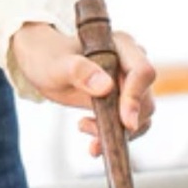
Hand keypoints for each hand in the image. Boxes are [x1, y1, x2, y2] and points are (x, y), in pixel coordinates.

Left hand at [10, 22, 155, 156]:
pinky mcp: (121, 101)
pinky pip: (128, 124)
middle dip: (124, 121)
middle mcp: (130, 63)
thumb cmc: (48, 57)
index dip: (136, 97)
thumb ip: (79, 71)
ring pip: (140, 115)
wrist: (42, 64)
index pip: (142, 71)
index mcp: (121, 45)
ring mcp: (127, 83)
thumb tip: (107, 86)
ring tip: (84, 128)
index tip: (126, 122)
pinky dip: (114, 136)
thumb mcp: (57, 65)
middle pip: (145, 98)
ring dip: (119, 132)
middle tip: (93, 130)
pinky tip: (92, 142)